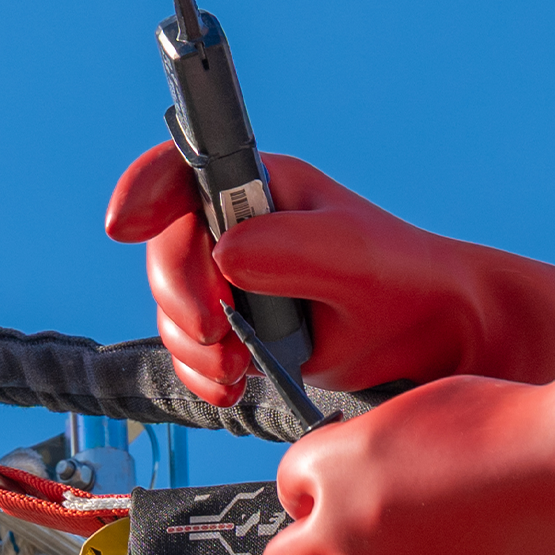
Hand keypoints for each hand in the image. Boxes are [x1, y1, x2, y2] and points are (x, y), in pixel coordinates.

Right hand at [101, 145, 554, 405]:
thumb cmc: (400, 277)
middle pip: (164, 249)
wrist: (430, 335)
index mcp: (260, 185)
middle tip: (219, 332)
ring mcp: (230, 276)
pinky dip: (202, 373)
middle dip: (182, 298)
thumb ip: (290, 247)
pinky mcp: (233, 325)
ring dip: (193, 345)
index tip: (124, 224)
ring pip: (170, 307)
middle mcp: (236, 224)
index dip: (143, 191)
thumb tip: (225, 255)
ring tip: (239, 365)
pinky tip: (236, 384)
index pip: (179, 170)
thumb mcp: (352, 253)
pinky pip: (188, 349)